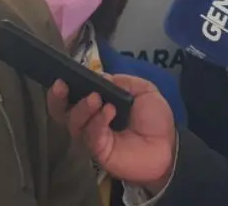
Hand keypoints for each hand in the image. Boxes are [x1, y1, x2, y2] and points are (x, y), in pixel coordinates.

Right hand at [46, 76, 176, 193]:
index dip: (62, 88)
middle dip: (58, 98)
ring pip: (74, 122)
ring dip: (83, 107)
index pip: (70, 96)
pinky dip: (98, 122)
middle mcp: (87, 121)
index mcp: (95, 106)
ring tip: (97, 98)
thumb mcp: (144, 91)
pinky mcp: (98, 151)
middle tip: (62, 86)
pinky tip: (109, 112)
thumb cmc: (154, 120)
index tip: (62, 77)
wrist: (169, 148)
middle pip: (61, 111)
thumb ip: (124, 81)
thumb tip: (101, 75)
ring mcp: (91, 136)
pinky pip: (91, 135)